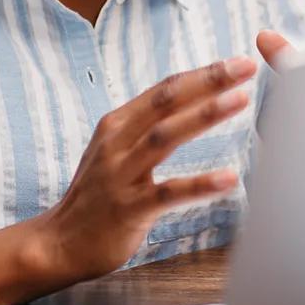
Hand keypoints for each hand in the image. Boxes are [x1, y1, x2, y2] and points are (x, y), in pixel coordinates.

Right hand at [32, 55, 257, 284]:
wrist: (59, 243)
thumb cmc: (98, 195)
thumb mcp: (116, 150)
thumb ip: (147, 127)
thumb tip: (190, 104)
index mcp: (118, 124)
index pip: (165, 90)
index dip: (202, 74)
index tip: (238, 61)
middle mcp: (117, 142)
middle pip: (166, 102)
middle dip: (208, 81)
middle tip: (245, 66)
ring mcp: (120, 175)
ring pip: (165, 137)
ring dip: (205, 115)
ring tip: (240, 101)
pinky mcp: (128, 209)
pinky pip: (168, 192)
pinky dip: (200, 184)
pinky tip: (230, 178)